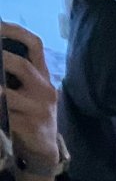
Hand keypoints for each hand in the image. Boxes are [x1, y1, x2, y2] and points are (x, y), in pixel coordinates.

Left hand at [2, 23, 62, 169]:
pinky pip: (5, 115)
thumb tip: (0, 55)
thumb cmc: (29, 113)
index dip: (15, 31)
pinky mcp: (30, 127)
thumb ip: (16, 73)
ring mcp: (40, 109)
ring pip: (7, 94)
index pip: (35, 45)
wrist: (43, 149)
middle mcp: (45, 90)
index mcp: (42, 76)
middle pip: (22, 66)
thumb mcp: (29, 90)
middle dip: (0, 60)